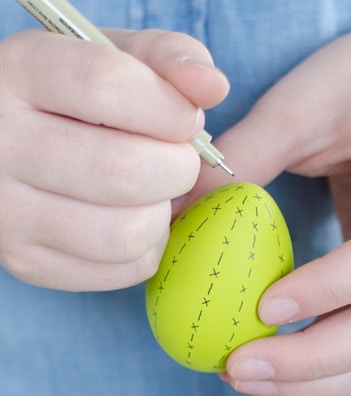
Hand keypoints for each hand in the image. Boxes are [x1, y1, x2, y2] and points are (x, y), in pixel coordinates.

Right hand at [0, 28, 228, 290]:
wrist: (6, 143)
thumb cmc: (74, 95)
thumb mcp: (110, 55)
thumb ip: (166, 58)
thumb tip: (212, 85)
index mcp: (19, 73)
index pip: (109, 86)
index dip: (169, 108)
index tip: (185, 116)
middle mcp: (1, 143)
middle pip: (125, 171)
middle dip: (178, 166)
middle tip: (175, 157)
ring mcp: (8, 210)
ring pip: (127, 233)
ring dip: (162, 212)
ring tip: (153, 189)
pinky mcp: (27, 261)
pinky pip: (124, 268)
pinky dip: (149, 246)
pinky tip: (133, 216)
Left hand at [190, 1, 350, 395]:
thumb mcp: (301, 102)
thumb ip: (247, 152)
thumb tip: (176, 213)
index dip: (336, 286)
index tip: (265, 304)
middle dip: (317, 360)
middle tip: (236, 365)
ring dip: (323, 381)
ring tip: (246, 376)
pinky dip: (337, 376)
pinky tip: (281, 371)